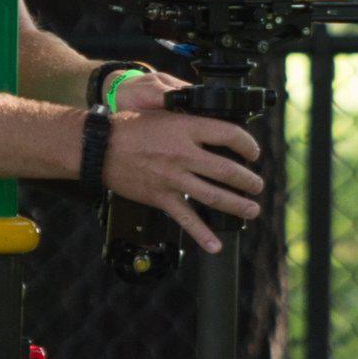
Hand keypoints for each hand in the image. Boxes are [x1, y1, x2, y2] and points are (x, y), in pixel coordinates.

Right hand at [101, 100, 266, 252]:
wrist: (100, 148)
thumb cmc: (130, 127)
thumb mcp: (164, 114)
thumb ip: (190, 122)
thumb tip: (216, 129)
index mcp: (187, 129)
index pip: (229, 135)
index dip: (248, 144)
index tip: (253, 151)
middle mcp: (183, 154)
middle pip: (228, 170)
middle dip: (249, 181)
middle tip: (257, 186)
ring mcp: (173, 178)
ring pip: (214, 196)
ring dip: (237, 205)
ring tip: (252, 210)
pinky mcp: (161, 197)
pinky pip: (186, 219)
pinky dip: (202, 234)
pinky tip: (215, 245)